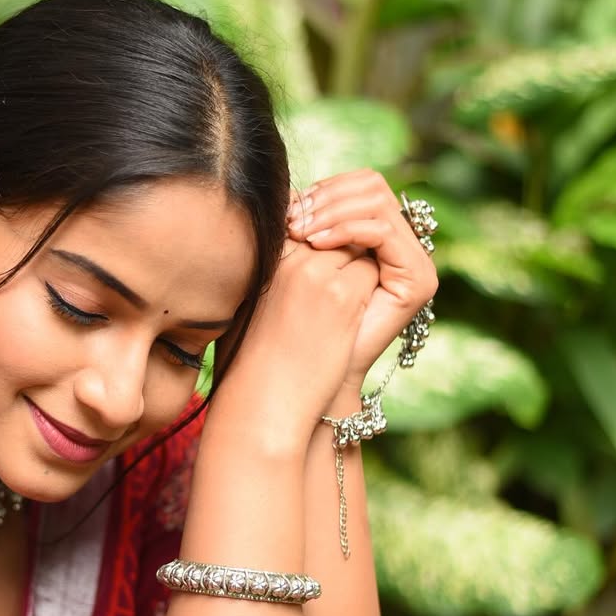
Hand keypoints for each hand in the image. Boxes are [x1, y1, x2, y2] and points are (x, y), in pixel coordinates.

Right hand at [210, 237, 379, 448]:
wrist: (262, 400)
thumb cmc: (248, 357)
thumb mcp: (244, 300)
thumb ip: (264, 265)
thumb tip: (289, 237)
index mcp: (261, 255)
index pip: (303, 216)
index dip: (318, 229)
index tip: (320, 250)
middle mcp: (286, 257)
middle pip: (334, 226)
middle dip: (342, 244)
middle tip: (342, 275)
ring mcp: (315, 274)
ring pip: (357, 244)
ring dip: (359, 264)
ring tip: (343, 300)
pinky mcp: (341, 296)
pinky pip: (371, 269)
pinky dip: (371, 285)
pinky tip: (356, 312)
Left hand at [286, 170, 437, 389]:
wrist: (313, 371)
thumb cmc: (299, 319)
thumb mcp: (300, 259)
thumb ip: (306, 223)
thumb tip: (288, 187)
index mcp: (379, 234)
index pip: (360, 184)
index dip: (324, 189)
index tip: (289, 209)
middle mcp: (403, 244)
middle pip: (372, 185)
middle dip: (327, 197)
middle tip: (293, 220)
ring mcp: (415, 261)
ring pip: (377, 203)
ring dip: (332, 211)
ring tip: (300, 231)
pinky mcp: (419, 279)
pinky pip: (382, 232)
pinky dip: (347, 230)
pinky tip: (317, 244)